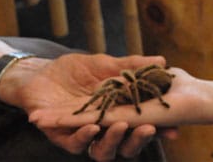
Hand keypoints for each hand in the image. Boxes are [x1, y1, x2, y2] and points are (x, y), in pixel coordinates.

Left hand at [0, 53, 173, 157]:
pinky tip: (91, 127)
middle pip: (126, 144)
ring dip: (113, 140)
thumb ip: (131, 65)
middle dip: (138, 139)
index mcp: (116, 114)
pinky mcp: (62, 136)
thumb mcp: (105, 64)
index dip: (158, 130)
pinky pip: (76, 144)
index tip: (174, 130)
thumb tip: (161, 61)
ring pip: (103, 150)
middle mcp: (102, 129)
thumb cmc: (73, 70)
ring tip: (120, 125)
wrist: (38, 73)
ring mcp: (83, 135)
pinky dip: (84, 136)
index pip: (140, 126)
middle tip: (150, 128)